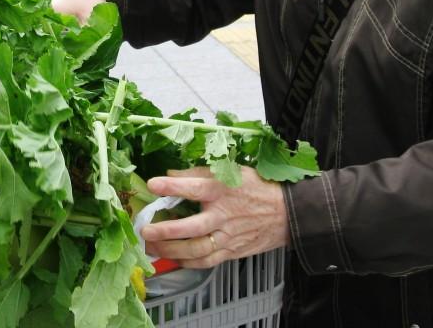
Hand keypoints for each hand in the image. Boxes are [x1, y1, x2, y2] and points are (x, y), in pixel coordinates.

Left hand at [140, 166, 290, 268]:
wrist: (286, 213)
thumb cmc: (255, 188)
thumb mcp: (230, 171)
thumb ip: (198, 173)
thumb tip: (170, 173)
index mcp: (222, 189)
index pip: (194, 187)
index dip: (172, 186)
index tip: (152, 184)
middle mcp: (223, 215)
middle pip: (191, 227)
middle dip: (166, 231)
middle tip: (146, 231)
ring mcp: (227, 236)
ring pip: (196, 249)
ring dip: (171, 250)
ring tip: (152, 247)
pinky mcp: (231, 251)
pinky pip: (207, 261)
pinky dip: (187, 262)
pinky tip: (173, 258)